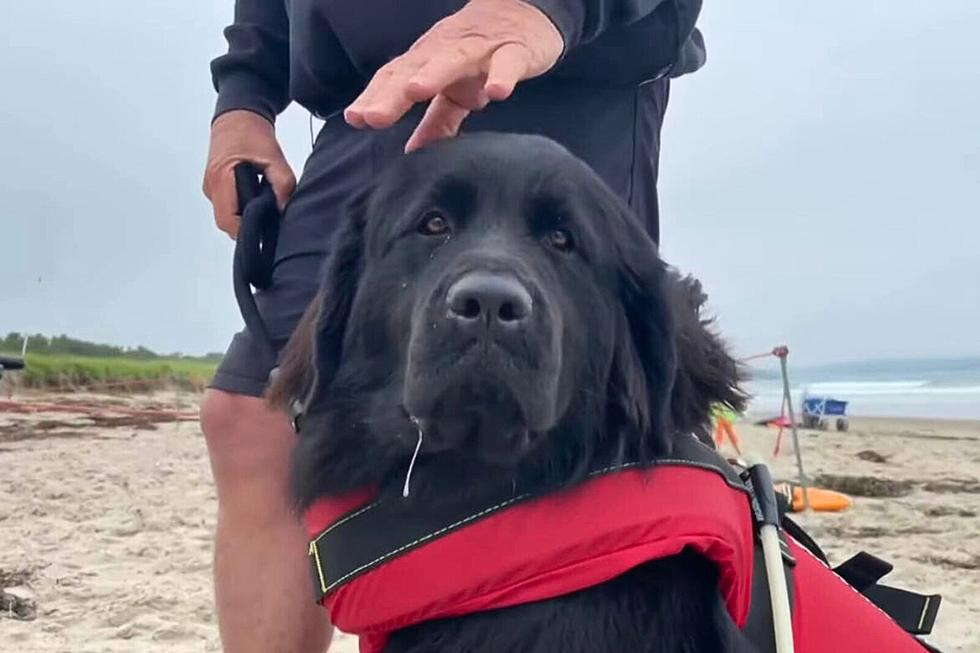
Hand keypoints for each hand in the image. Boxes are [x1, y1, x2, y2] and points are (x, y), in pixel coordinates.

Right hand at [203, 110, 295, 238]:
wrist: (238, 117)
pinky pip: (225, 207)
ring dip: (243, 218)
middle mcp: (211, 185)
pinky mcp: (215, 187)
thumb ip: (282, 184)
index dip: (246, 230)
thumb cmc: (252, 134)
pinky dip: (239, 209)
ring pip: (225, 217)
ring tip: (262, 206)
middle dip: (246, 226)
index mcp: (221, 177)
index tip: (264, 229)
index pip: (228, 220)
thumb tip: (284, 208)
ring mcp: (211, 188)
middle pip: (226, 223)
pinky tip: (254, 200)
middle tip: (267, 218)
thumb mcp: (274, 157)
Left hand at [344, 0, 563, 152]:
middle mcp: (446, 51)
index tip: (355, 119)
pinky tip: (497, 93)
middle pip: (415, 69)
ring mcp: (481, 49)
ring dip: (435, 74)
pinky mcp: (515, 50)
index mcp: (427, 60)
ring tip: (417, 91)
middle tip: (374, 118)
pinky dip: (502, 75)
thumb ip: (436, 122)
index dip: (375, 97)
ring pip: (455, 58)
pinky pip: (508, 62)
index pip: (395, 77)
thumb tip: (413, 154)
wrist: (524, 15)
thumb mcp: (456, 93)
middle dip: (393, 93)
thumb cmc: (481, 58)